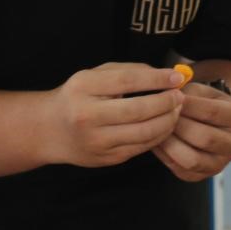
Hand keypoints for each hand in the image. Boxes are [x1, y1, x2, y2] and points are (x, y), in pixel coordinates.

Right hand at [46, 63, 183, 166]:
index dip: (156, 79)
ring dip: (168, 121)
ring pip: (144, 133)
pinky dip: (159, 136)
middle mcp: (87, 116)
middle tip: (180, 96)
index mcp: (84, 88)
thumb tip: (164, 75)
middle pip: (138, 110)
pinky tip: (165, 125)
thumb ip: (127, 71)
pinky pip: (141, 147)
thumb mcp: (94, 76)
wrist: (50, 130)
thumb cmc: (78, 97)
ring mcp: (97, 140)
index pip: (127, 81)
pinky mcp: (106, 158)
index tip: (176, 77)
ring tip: (176, 110)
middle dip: (166, 103)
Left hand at [151, 83, 230, 181]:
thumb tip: (166, 98)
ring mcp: (221, 164)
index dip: (186, 105)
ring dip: (169, 144)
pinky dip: (165, 156)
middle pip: (203, 138)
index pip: (211, 112)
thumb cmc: (206, 103)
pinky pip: (181, 170)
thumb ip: (188, 93)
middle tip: (160, 115)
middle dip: (177, 126)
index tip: (168, 98)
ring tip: (157, 129)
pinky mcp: (204, 176)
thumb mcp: (203, 92)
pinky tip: (157, 141)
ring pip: (192, 160)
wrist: (217, 126)